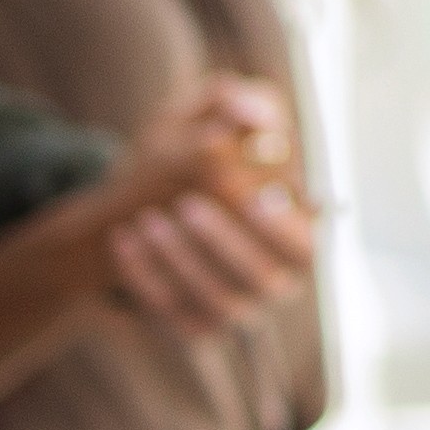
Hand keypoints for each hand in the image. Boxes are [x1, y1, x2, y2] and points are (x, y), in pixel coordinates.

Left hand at [91, 74, 314, 336]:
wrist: (133, 206)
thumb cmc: (183, 155)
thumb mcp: (198, 119)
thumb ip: (230, 101)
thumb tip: (255, 112)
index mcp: (295, 234)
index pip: (305, 245)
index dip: (281, 227)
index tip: (253, 199)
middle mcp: (274, 280)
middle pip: (263, 276)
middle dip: (225, 242)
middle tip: (187, 205)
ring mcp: (236, 311)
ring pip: (218, 299)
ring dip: (181, 260)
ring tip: (147, 220)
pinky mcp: (195, 328)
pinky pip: (172, 313)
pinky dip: (146, 277)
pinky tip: (124, 240)